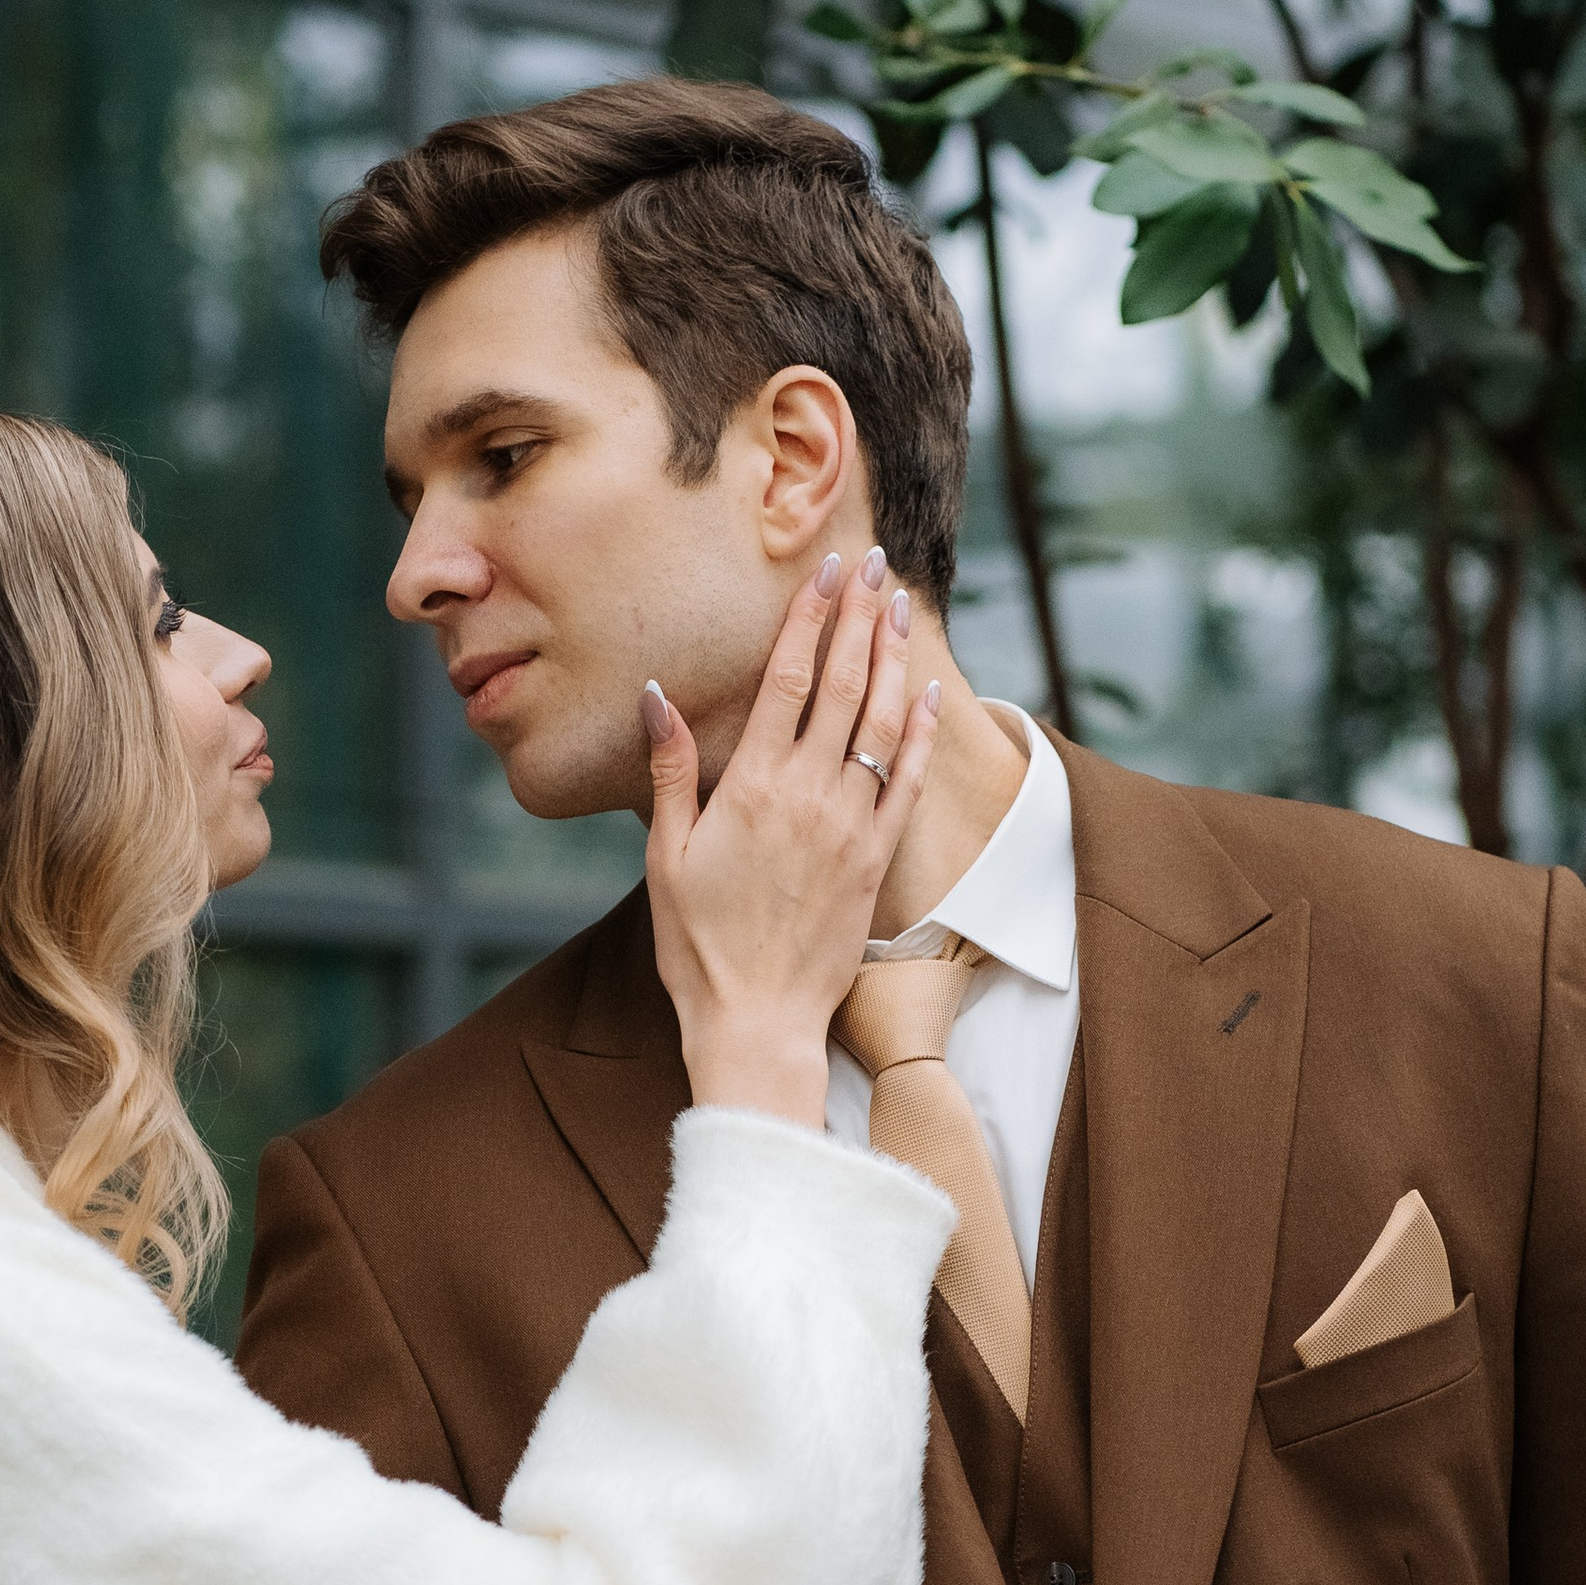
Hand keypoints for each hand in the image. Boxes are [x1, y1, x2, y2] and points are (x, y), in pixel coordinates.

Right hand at [645, 552, 939, 1128]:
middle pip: (842, 685)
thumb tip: (657, 696)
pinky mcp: (877, 858)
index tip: (823, 571)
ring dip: (892, 657)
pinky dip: (920, 730)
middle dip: (856, 618)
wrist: (756, 1019)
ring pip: (880, 721)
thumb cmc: (697, 944)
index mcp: (751, 787)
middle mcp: (808, 794)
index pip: (787, 681)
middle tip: (871, 565)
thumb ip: (669, 770)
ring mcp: (850, 824)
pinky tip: (928, 689)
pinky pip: (906, 780)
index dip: (807, 620)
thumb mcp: (666, 855)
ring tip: (897, 606)